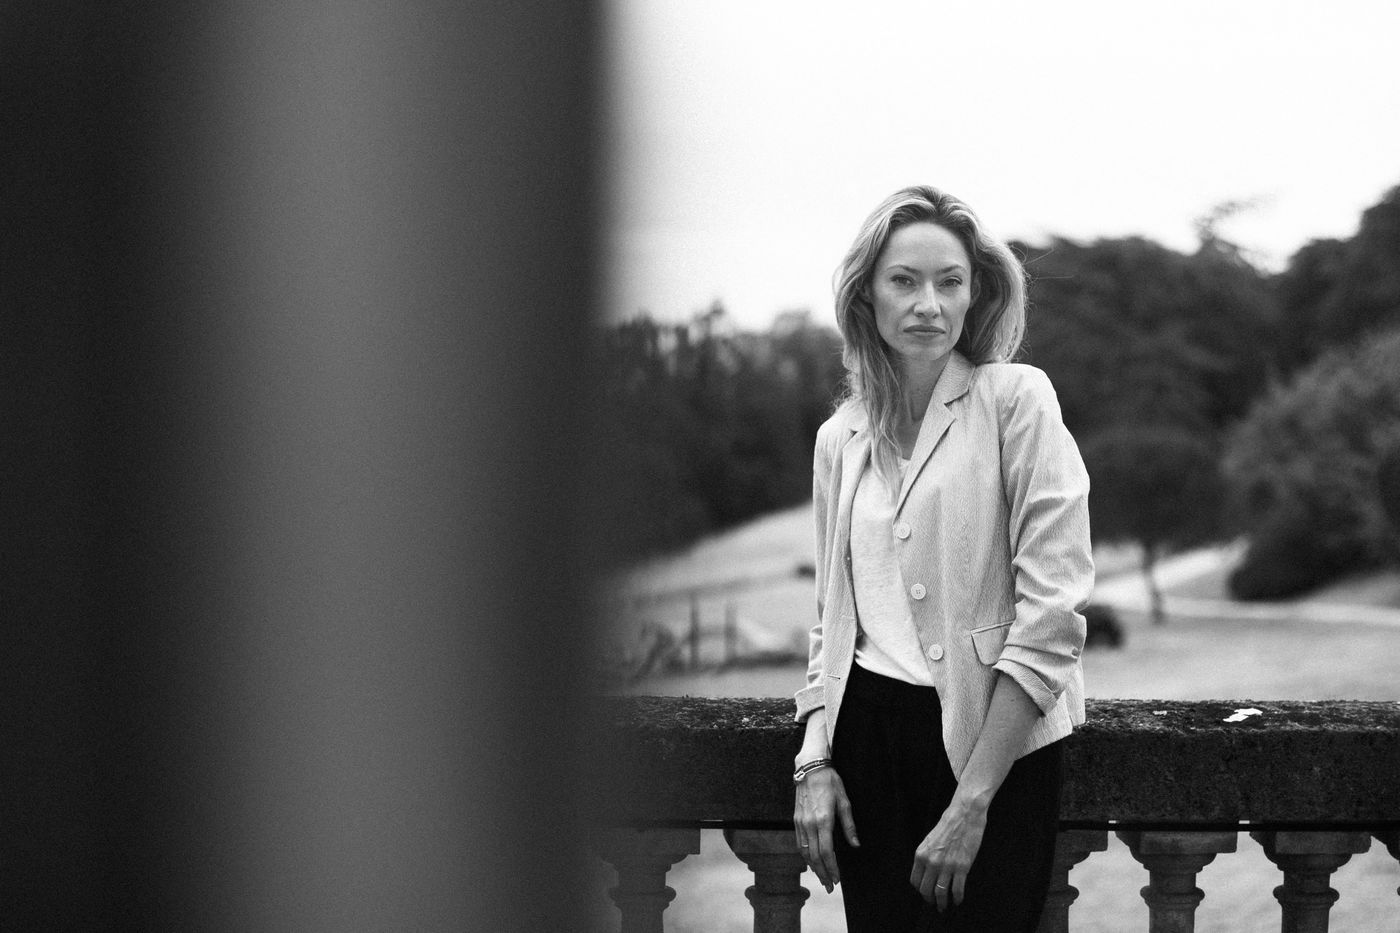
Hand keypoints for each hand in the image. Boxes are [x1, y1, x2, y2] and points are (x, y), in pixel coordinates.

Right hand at [792, 767, 858, 891]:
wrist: (810, 768)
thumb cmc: (830, 783)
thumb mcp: (844, 801)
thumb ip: (849, 825)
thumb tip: (855, 844)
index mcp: (823, 820)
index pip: (826, 852)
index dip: (832, 868)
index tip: (837, 879)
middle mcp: (809, 824)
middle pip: (814, 856)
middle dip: (822, 873)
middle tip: (830, 886)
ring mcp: (800, 822)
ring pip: (804, 852)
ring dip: (813, 867)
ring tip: (822, 878)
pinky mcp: (795, 820)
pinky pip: (799, 843)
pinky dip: (805, 856)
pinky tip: (811, 861)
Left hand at [909, 796, 987, 910]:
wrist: (964, 815)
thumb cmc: (948, 825)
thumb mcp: (929, 840)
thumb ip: (926, 857)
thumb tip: (927, 873)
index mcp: (920, 855)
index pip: (915, 881)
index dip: (920, 890)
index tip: (925, 893)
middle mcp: (931, 862)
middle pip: (926, 890)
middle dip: (930, 899)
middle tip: (935, 903)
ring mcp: (947, 866)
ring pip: (940, 893)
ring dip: (942, 903)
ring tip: (944, 907)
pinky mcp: (962, 867)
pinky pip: (957, 890)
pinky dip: (958, 898)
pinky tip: (958, 900)